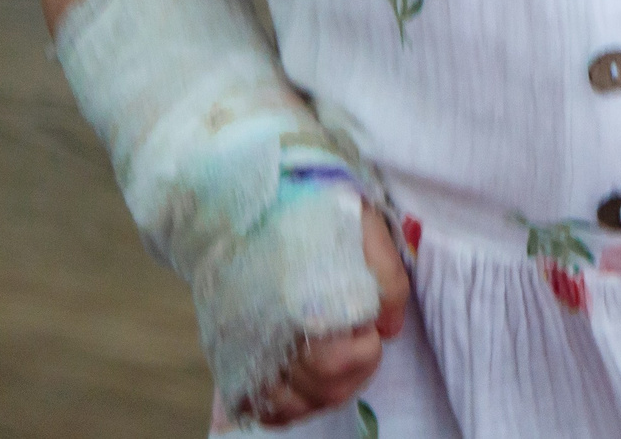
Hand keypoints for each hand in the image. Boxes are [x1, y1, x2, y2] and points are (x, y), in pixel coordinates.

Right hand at [238, 205, 408, 427]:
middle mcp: (267, 335)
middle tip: (356, 334)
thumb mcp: (363, 226)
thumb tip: (390, 330)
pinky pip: (260, 408)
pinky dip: (288, 403)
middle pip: (321, 387)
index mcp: (300, 302)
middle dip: (354, 367)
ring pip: (292, 407)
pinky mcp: (230, 359)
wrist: (233, 211)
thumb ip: (387, 279)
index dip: (365, 348)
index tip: (367, 320)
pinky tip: (306, 375)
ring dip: (325, 389)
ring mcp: (243, 351)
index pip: (336, 361)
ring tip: (335, 354)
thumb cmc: (308, 211)